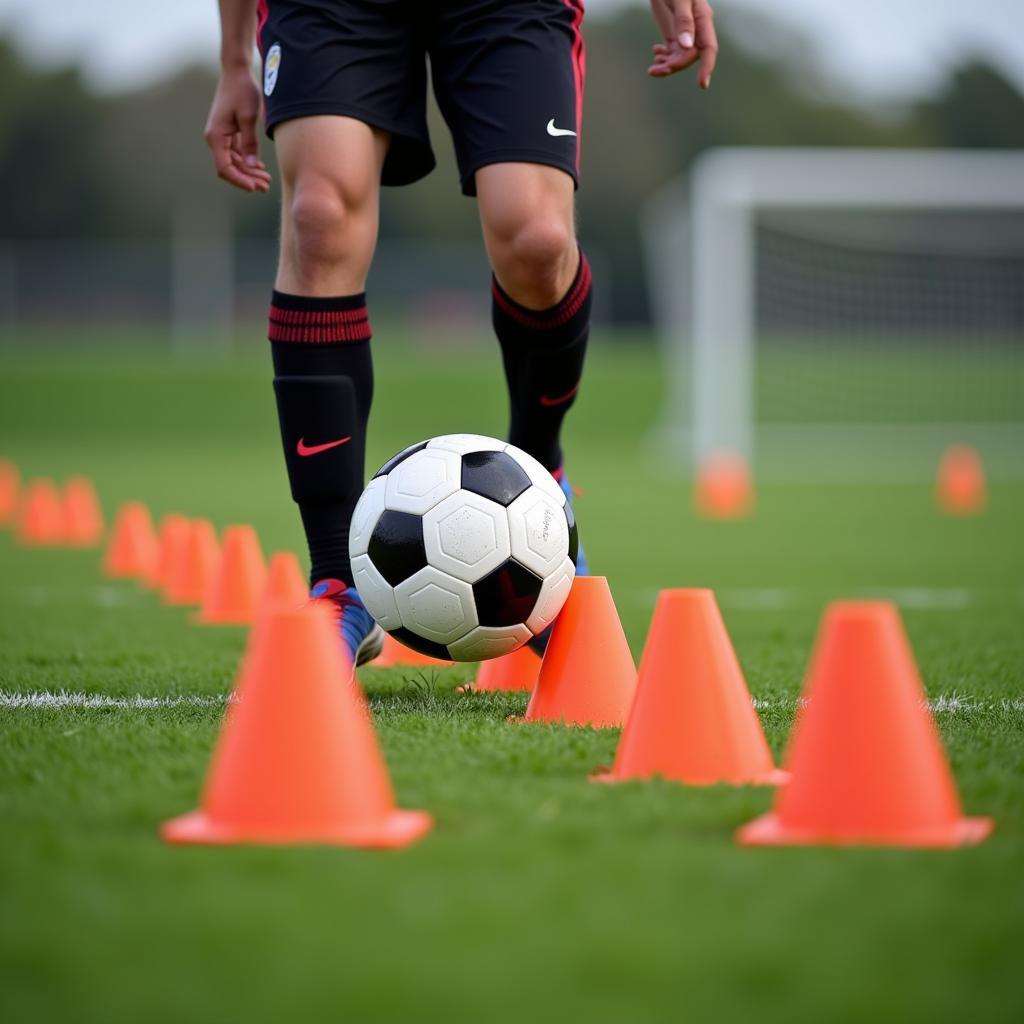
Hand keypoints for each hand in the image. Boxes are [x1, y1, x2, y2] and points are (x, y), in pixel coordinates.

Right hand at [204, 67, 272, 191]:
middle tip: (266, 186)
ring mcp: (221, 136)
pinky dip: (247, 162)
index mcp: (216, 136)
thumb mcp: (248, 117)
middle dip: (247, 179)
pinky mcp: (228, 133)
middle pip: (230, 168)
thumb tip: (251, 166)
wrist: (237, 72)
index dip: (239, 180)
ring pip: (234, 162)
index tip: (255, 187)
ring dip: (249, 172)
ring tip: (267, 180)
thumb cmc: (242, 91)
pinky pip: (236, 153)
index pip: (225, 168)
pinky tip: (261, 168)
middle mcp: (215, 138)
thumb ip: (250, 143)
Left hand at [648, 0, 717, 88]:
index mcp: (702, 19)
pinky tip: (655, 52)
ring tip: (652, 69)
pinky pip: (673, 52)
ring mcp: (686, 33)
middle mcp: (697, 29)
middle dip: (673, 67)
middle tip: (653, 70)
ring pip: (680, 58)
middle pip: (690, 57)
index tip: (702, 85)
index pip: (709, 48)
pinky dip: (664, 57)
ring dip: (667, 65)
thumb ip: (683, 21)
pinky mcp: (675, 33)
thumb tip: (686, 46)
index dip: (707, 67)